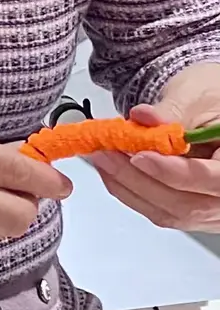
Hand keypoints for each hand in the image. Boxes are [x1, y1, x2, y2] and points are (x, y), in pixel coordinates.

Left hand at [89, 70, 219, 230]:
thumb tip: (143, 117)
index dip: (174, 173)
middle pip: (186, 204)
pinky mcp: (191, 211)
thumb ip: (171, 113)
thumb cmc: (211, 101)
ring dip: (128, 187)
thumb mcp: (196, 97)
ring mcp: (210, 209)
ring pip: (169, 212)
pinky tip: (111, 171)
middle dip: (139, 180)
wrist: (211, 111)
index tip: (140, 157)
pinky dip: (132, 192)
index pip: (213, 180)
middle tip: (105, 154)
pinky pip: (160, 210)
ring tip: (101, 158)